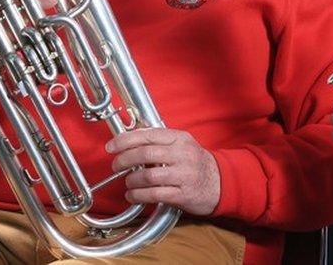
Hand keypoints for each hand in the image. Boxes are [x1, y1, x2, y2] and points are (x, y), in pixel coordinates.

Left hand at [106, 128, 220, 215]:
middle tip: (116, 166)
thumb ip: (160, 141)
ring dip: (132, 180)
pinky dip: (139, 195)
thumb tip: (130, 140)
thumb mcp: (183, 145)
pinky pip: (155, 194)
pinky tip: (133, 195)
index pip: (148, 135)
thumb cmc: (197, 163)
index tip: (111, 146)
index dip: (125, 140)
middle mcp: (183, 155)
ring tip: (128, 182)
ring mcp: (184, 175)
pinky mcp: (183, 194)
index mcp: (180, 139)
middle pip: (145, 154)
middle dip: (124, 160)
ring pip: (149, 176)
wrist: (221, 182)